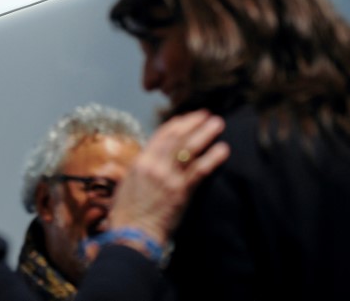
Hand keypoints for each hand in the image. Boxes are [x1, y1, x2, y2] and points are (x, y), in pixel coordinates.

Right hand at [108, 110, 228, 246]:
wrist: (133, 234)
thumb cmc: (127, 212)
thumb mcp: (128, 183)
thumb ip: (141, 169)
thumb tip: (151, 159)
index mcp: (141, 161)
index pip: (161, 135)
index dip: (177, 124)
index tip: (188, 118)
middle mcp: (155, 165)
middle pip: (177, 137)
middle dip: (193, 123)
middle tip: (207, 114)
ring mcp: (169, 177)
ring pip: (189, 149)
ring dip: (205, 134)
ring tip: (218, 124)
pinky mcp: (181, 191)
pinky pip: (199, 170)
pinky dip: (212, 158)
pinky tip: (223, 149)